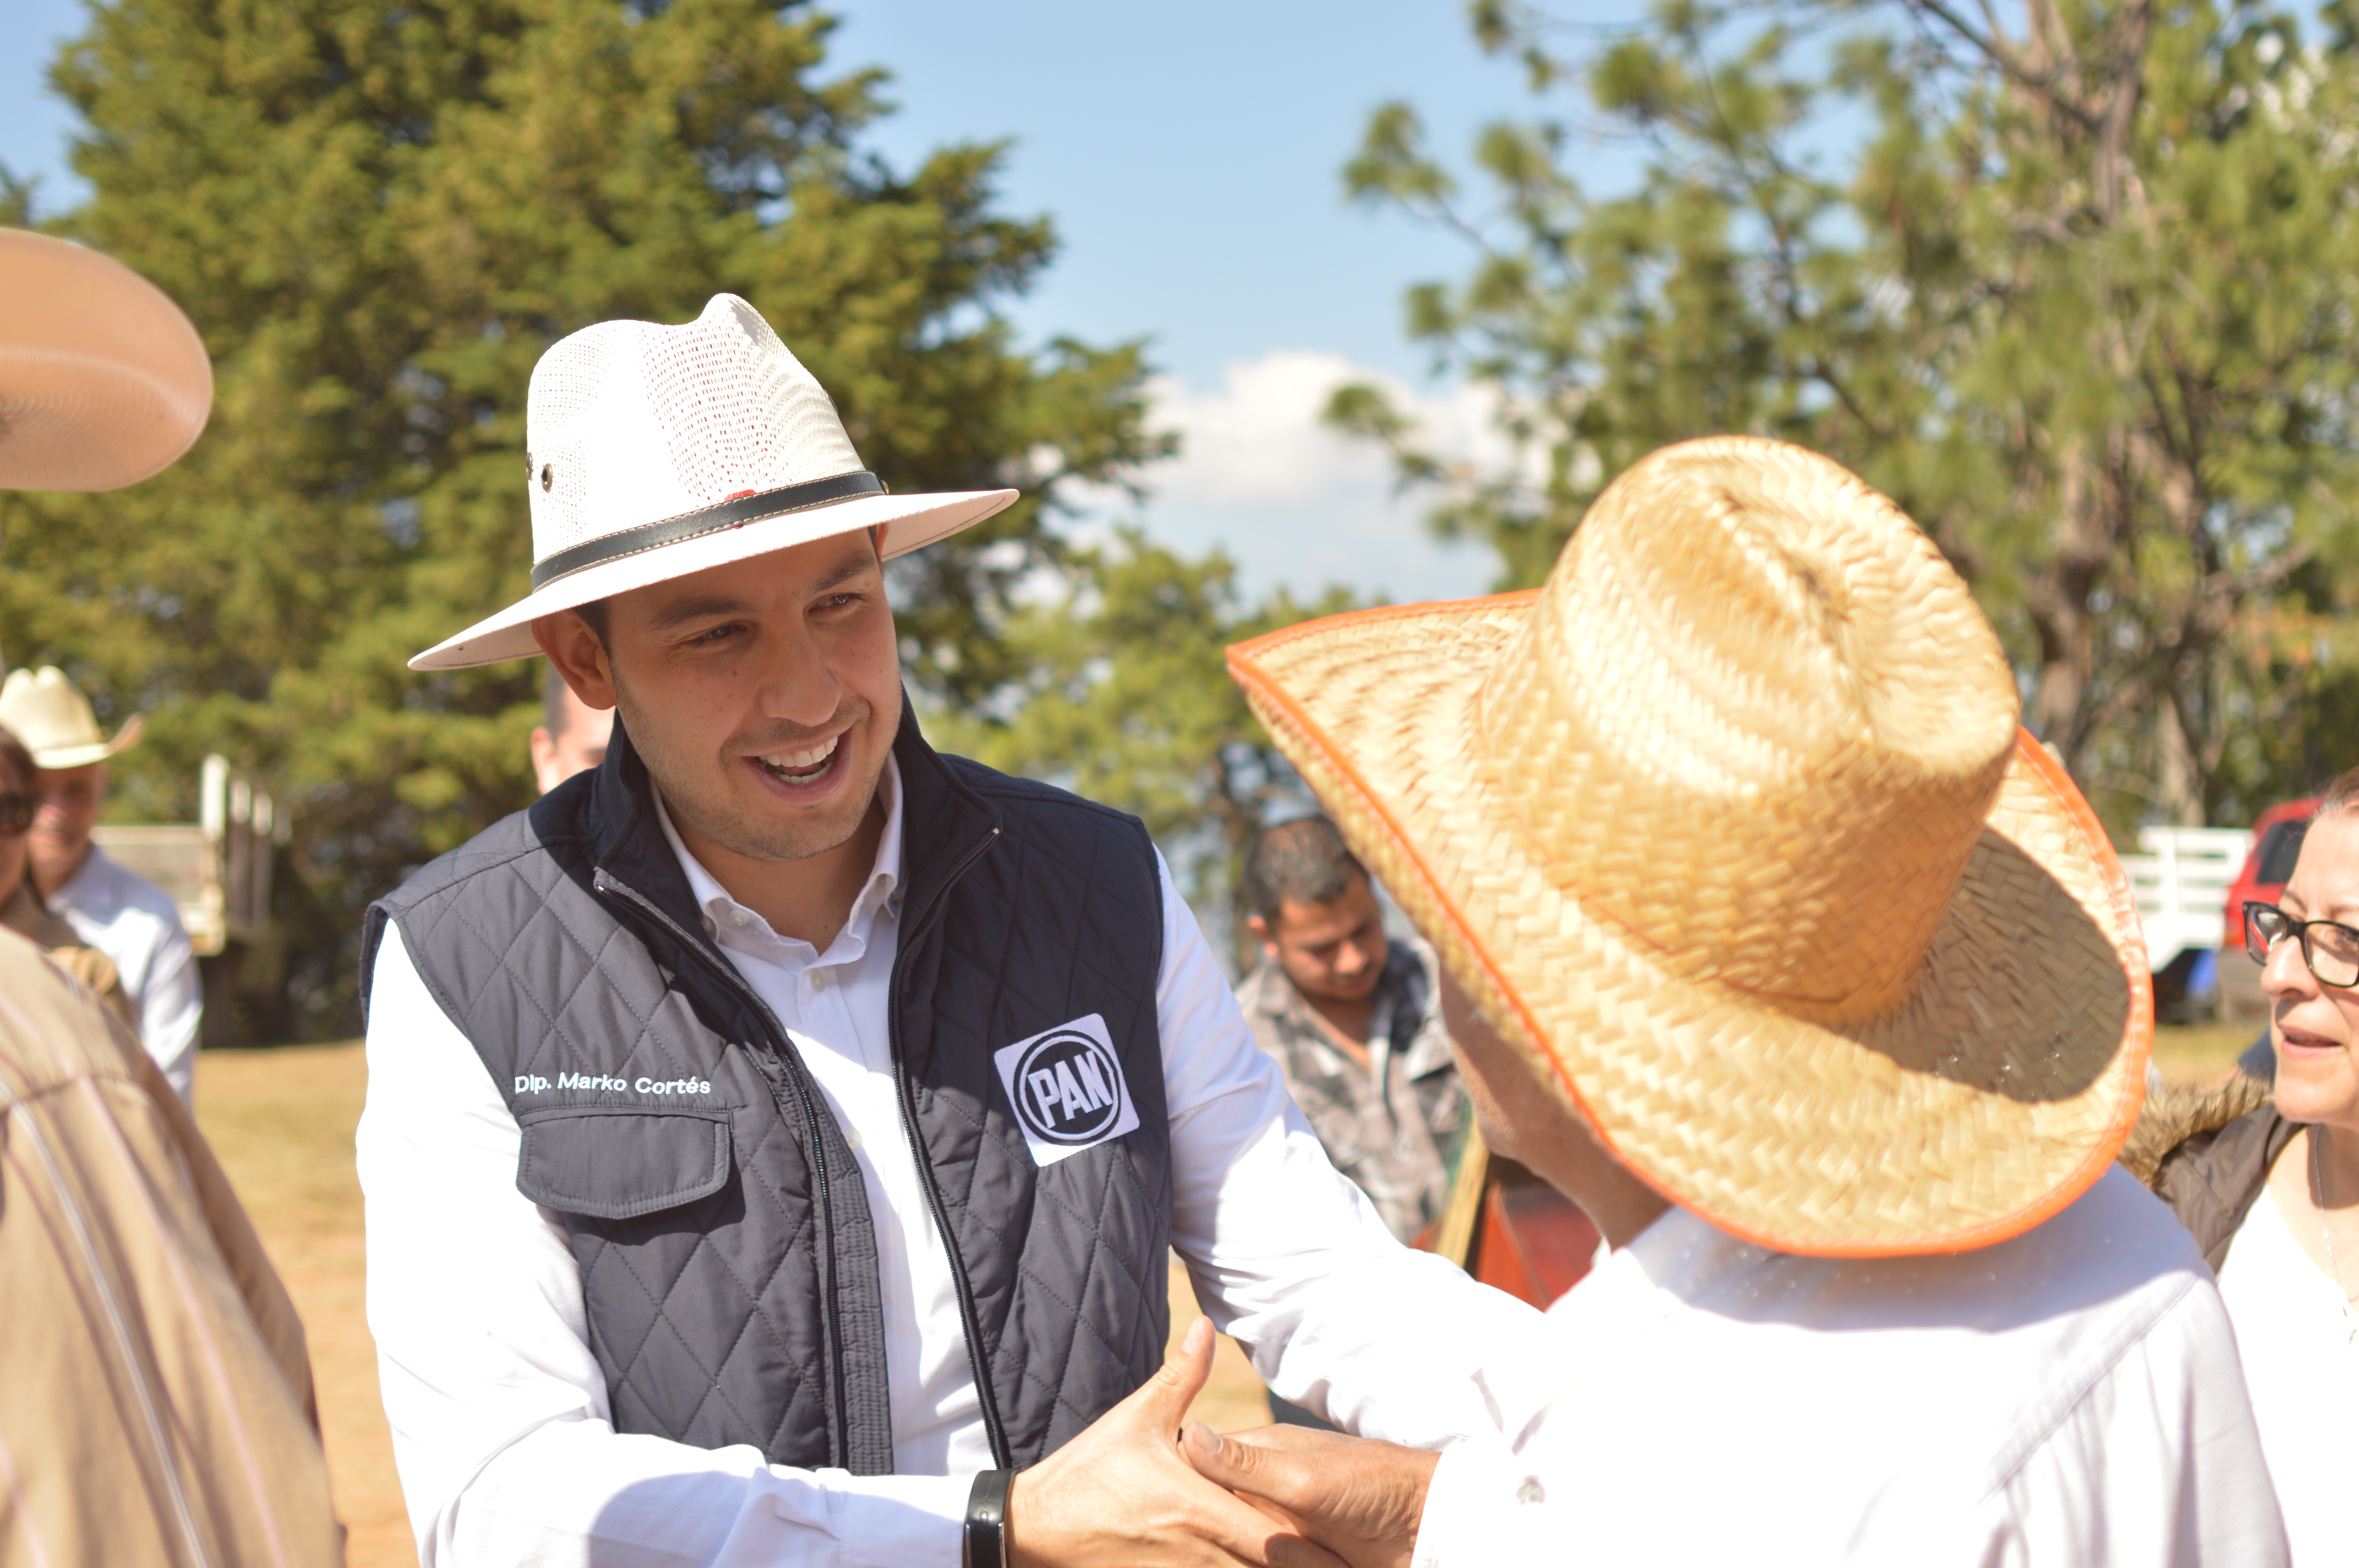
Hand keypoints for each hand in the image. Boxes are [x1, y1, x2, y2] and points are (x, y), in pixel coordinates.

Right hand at [1006, 1317, 1346, 1567]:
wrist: (1036, 1526)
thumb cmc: (1089, 1470)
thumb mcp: (1139, 1417)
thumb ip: (1182, 1376)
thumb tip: (1205, 1324)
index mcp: (1199, 1504)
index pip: (1275, 1538)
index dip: (1313, 1551)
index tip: (1346, 1552)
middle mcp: (1197, 1547)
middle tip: (1342, 1564)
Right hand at [1181, 1421, 1439, 1567]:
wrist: (1428, 1524)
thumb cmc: (1372, 1485)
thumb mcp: (1305, 1477)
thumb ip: (1248, 1464)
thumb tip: (1190, 1433)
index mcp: (1258, 1459)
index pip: (1200, 1470)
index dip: (1176, 1488)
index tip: (1145, 1509)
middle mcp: (1262, 1491)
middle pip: (1213, 1514)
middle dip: (1194, 1538)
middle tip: (1164, 1553)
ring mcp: (1277, 1528)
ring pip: (1233, 1549)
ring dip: (1222, 1558)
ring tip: (1180, 1562)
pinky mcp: (1294, 1557)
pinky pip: (1257, 1565)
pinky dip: (1244, 1566)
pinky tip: (1234, 1566)